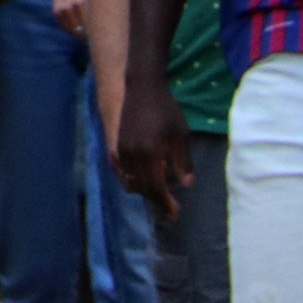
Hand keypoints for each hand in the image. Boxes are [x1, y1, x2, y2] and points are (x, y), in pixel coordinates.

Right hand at [112, 77, 187, 209]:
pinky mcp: (116, 146)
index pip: (156, 187)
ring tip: (159, 195)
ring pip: (131, 182)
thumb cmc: (166, 110)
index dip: (165, 202)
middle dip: (157, 201)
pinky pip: (122, 172)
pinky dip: (133, 181)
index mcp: (150, 153)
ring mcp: (121, 151)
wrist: (142, 89)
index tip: (176, 213)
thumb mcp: (181, 135)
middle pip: (143, 188)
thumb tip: (187, 185)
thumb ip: (184, 162)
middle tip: (170, 209)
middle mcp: (132, 156)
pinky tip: (144, 181)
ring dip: (145, 192)